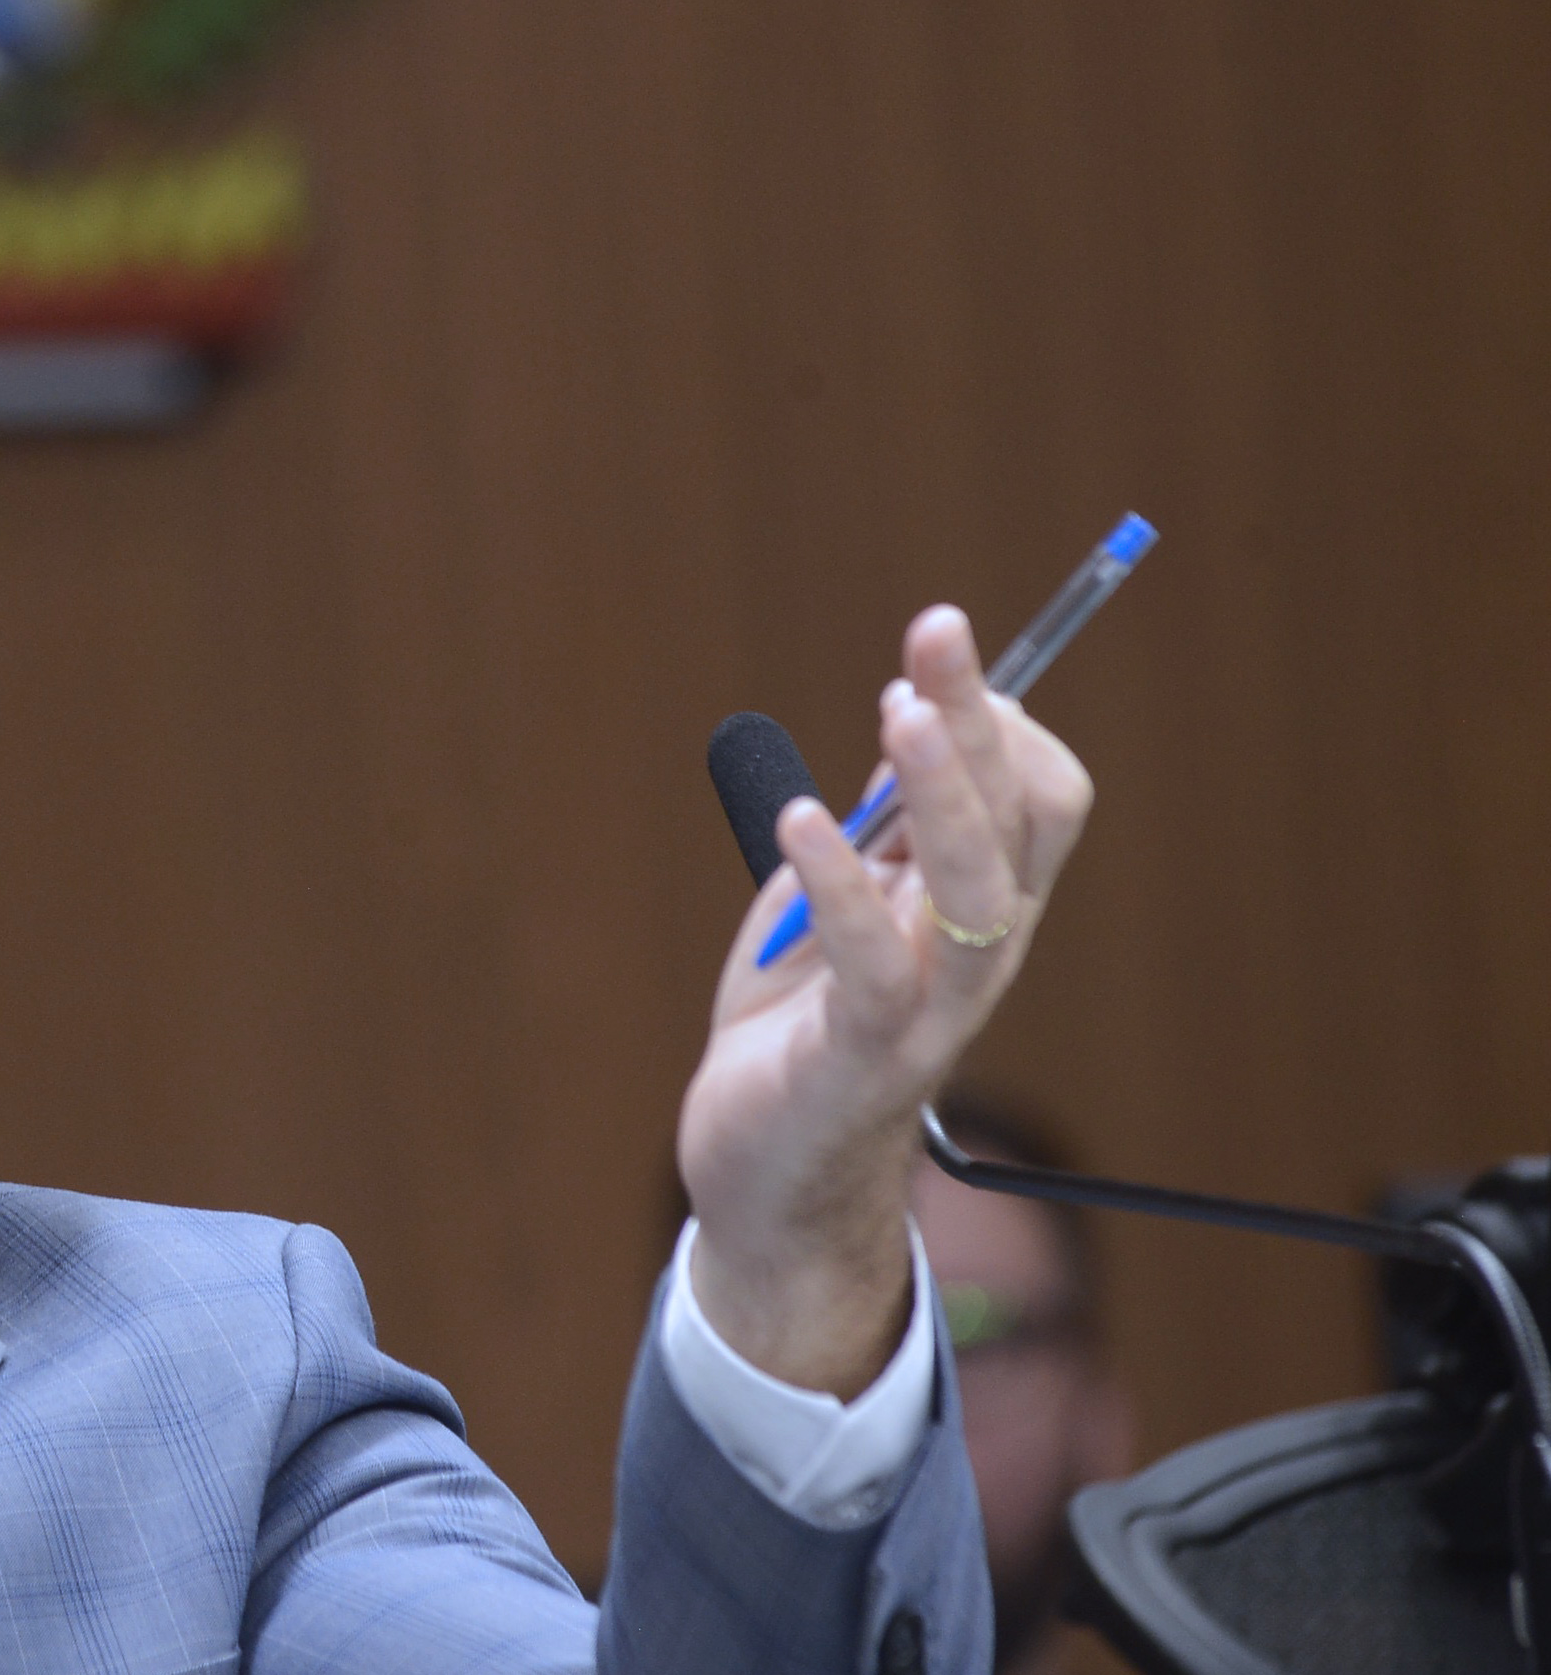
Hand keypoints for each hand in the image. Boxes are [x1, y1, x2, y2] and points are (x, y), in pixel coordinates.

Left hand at [676, 604, 1093, 1394]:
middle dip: (980, 716)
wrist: (767, 1178)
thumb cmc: (800, 1027)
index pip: (1041, 798)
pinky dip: (841, 887)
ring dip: (941, 791)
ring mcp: (933, 1008)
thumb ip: (874, 828)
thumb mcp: (837, 904)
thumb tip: (911, 715)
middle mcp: (982, 953)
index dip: (1003, 718)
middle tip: (936, 630)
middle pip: (1015, 818)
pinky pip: (874, 964)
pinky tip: (805, 824)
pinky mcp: (864, 1056)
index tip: (939, 657)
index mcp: (982, 908)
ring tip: (901, 706)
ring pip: (975, 887)